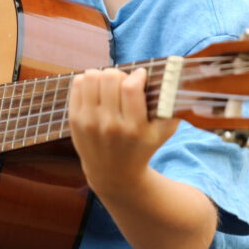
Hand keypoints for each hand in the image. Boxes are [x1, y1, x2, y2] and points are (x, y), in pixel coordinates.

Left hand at [68, 67, 179, 198]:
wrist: (113, 174)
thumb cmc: (142, 147)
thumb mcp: (163, 133)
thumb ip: (171, 107)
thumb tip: (173, 79)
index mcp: (134, 128)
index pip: (130, 88)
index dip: (137, 75)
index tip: (141, 76)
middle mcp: (110, 125)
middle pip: (110, 78)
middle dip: (120, 74)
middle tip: (124, 83)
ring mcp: (89, 122)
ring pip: (91, 77)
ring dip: (102, 75)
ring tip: (109, 85)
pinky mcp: (74, 120)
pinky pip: (78, 85)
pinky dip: (88, 81)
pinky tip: (97, 90)